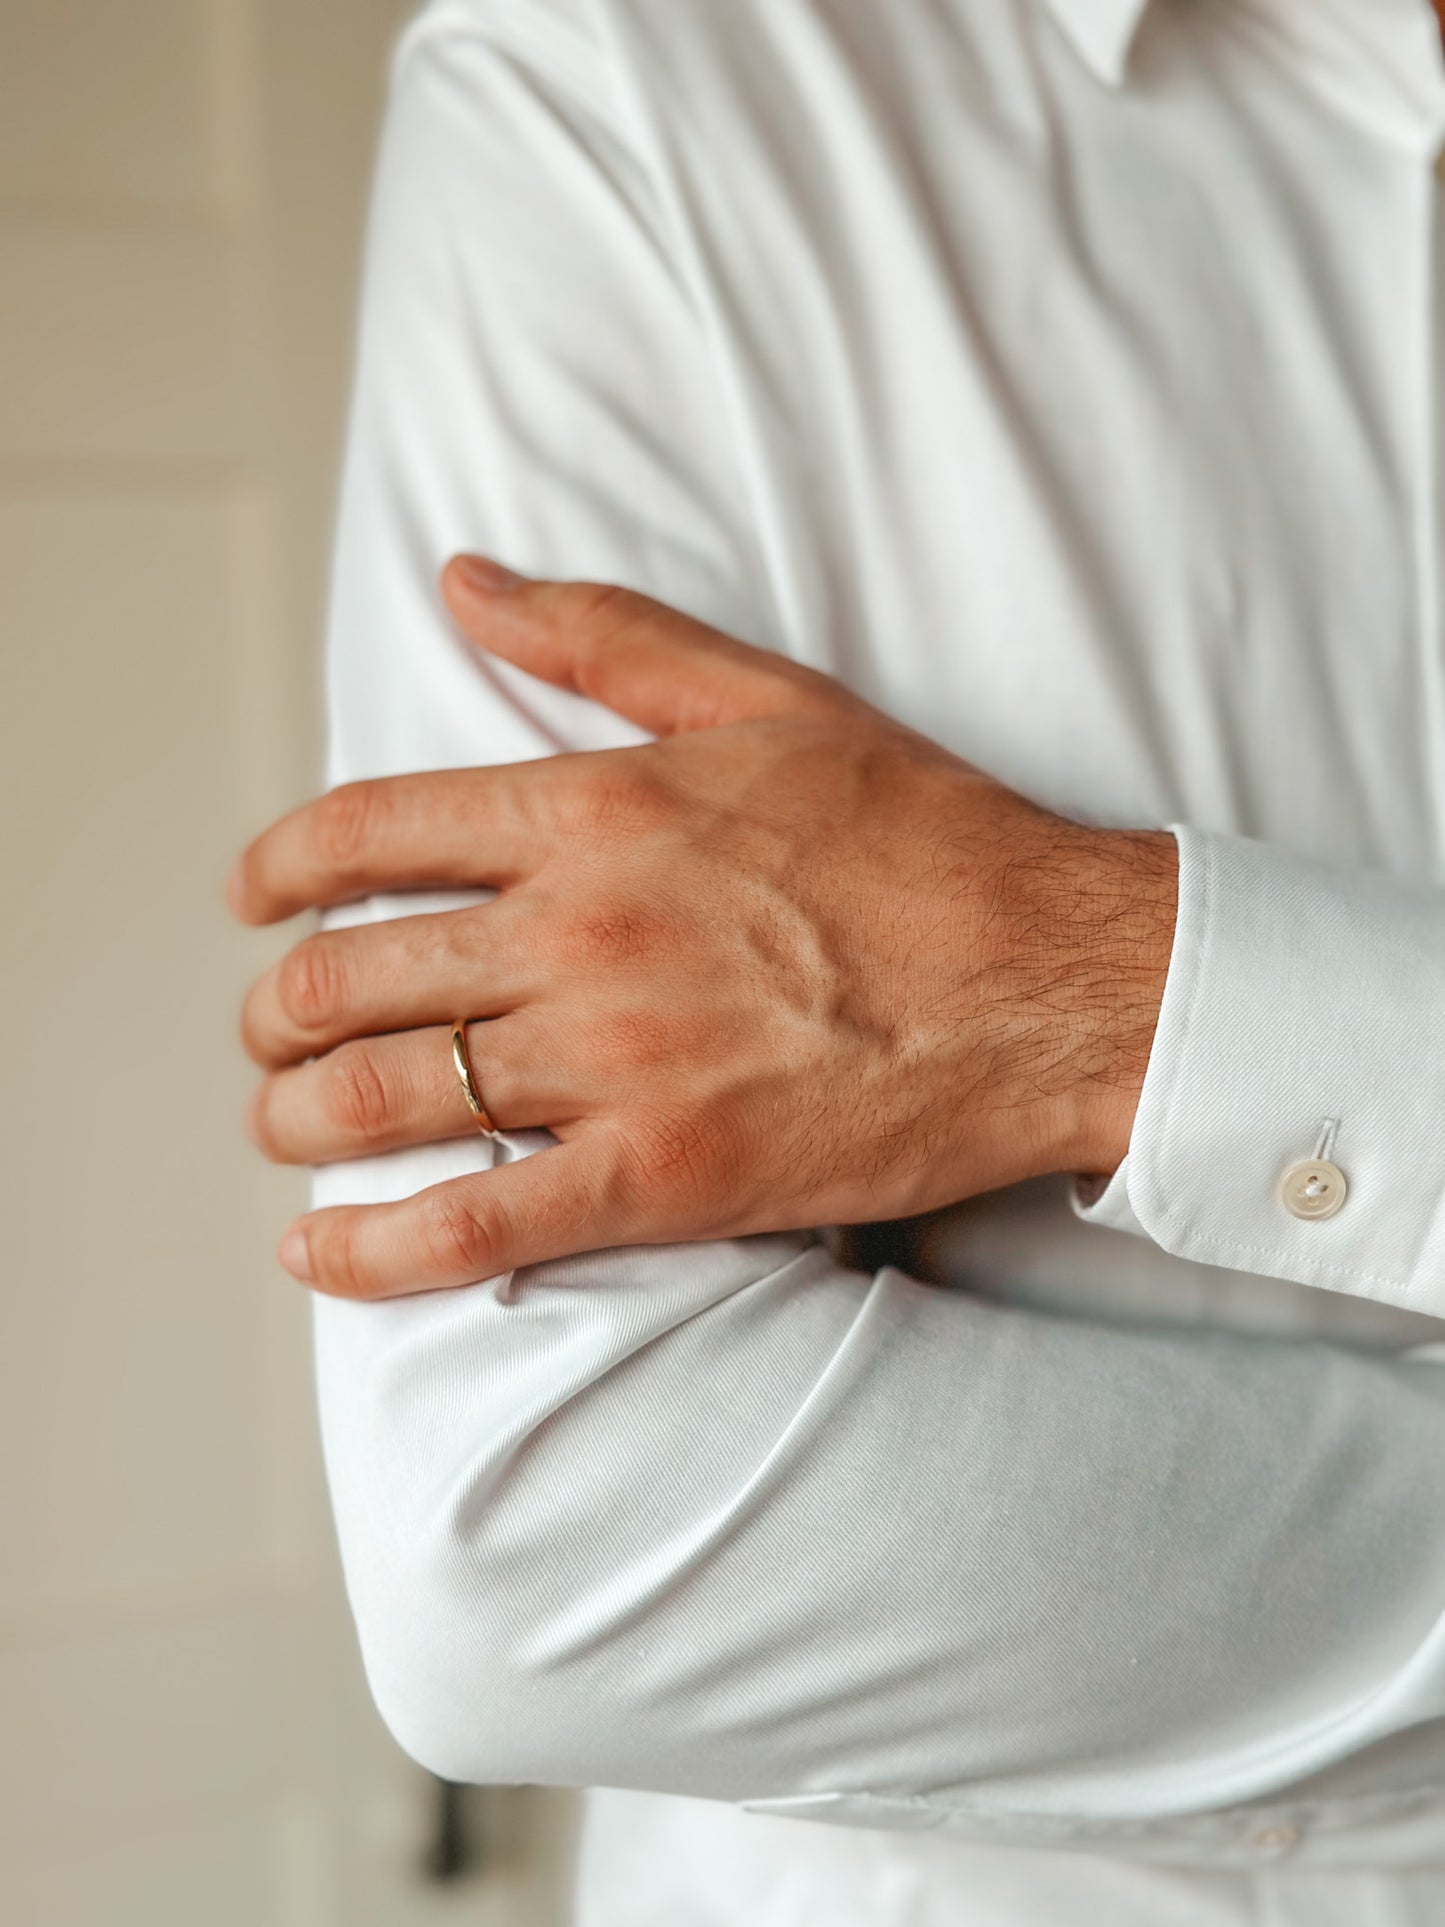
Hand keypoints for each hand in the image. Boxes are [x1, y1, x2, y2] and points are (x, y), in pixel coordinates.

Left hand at [230, 557, 1176, 1296]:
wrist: (1060, 979)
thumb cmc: (926, 839)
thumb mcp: (766, 700)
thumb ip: (600, 635)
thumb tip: (464, 580)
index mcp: (594, 809)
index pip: (365, 832)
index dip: (279, 870)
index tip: (253, 901)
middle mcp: (580, 931)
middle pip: (347, 977)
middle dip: (275, 1014)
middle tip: (273, 1033)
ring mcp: (617, 1060)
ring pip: (382, 1099)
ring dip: (296, 1121)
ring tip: (286, 1128)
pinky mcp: (667, 1176)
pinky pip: (475, 1228)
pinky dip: (373, 1251)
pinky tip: (317, 1254)